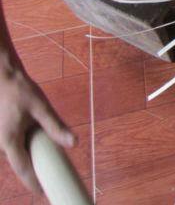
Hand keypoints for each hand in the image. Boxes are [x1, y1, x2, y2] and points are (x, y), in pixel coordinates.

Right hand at [0, 67, 74, 192]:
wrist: (2, 76)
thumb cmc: (20, 90)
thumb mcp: (42, 107)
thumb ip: (56, 126)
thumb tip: (73, 143)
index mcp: (9, 140)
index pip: (22, 169)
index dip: (33, 183)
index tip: (43, 192)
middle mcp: (0, 143)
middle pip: (19, 162)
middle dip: (34, 166)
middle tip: (50, 169)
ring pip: (15, 152)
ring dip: (28, 151)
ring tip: (43, 146)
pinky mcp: (0, 132)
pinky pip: (12, 143)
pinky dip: (23, 143)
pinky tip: (32, 133)